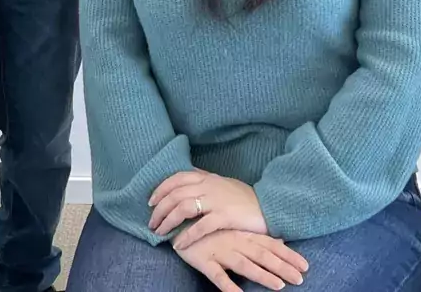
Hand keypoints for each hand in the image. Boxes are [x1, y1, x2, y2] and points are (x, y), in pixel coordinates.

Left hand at [150, 169, 265, 243]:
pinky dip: (187, 236)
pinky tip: (179, 244)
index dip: (161, 189)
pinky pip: (200, 226)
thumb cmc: (244, 198)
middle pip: (176, 194)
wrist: (268, 205)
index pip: (177, 178)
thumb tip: (186, 176)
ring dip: (168, 221)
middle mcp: (209, 186)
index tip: (151, 202)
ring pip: (183, 207)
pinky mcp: (225, 216)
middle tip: (151, 223)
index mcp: (207, 177)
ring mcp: (217, 200)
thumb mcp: (222, 183)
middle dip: (159, 209)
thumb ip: (205, 180)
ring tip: (160, 233)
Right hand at [175, 229, 307, 291]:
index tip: (305, 266)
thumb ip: (258, 237)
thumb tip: (281, 241)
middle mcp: (235, 242)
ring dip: (262, 275)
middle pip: (263, 255)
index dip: (288, 255)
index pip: (271, 245)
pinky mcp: (205, 261)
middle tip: (300, 278)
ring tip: (279, 286)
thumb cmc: (210, 228)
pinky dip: (229, 286)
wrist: (179, 222)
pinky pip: (218, 276)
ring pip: (245, 265)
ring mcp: (220, 251)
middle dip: (282, 267)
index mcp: (244, 235)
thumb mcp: (236, 230)